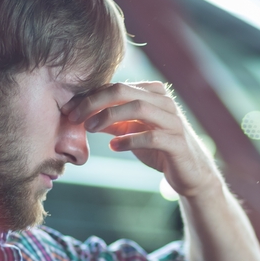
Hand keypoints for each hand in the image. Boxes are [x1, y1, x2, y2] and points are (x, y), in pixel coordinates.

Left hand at [62, 82, 218, 197]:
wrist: (190, 174)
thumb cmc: (160, 149)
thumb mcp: (132, 131)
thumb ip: (112, 121)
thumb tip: (82, 115)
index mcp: (153, 94)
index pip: (116, 87)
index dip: (90, 96)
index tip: (69, 110)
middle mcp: (165, 102)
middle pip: (124, 91)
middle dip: (95, 102)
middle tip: (75, 116)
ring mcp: (173, 121)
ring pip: (139, 107)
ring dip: (109, 116)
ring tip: (91, 129)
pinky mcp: (177, 142)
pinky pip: (151, 136)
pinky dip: (129, 140)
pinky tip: (115, 147)